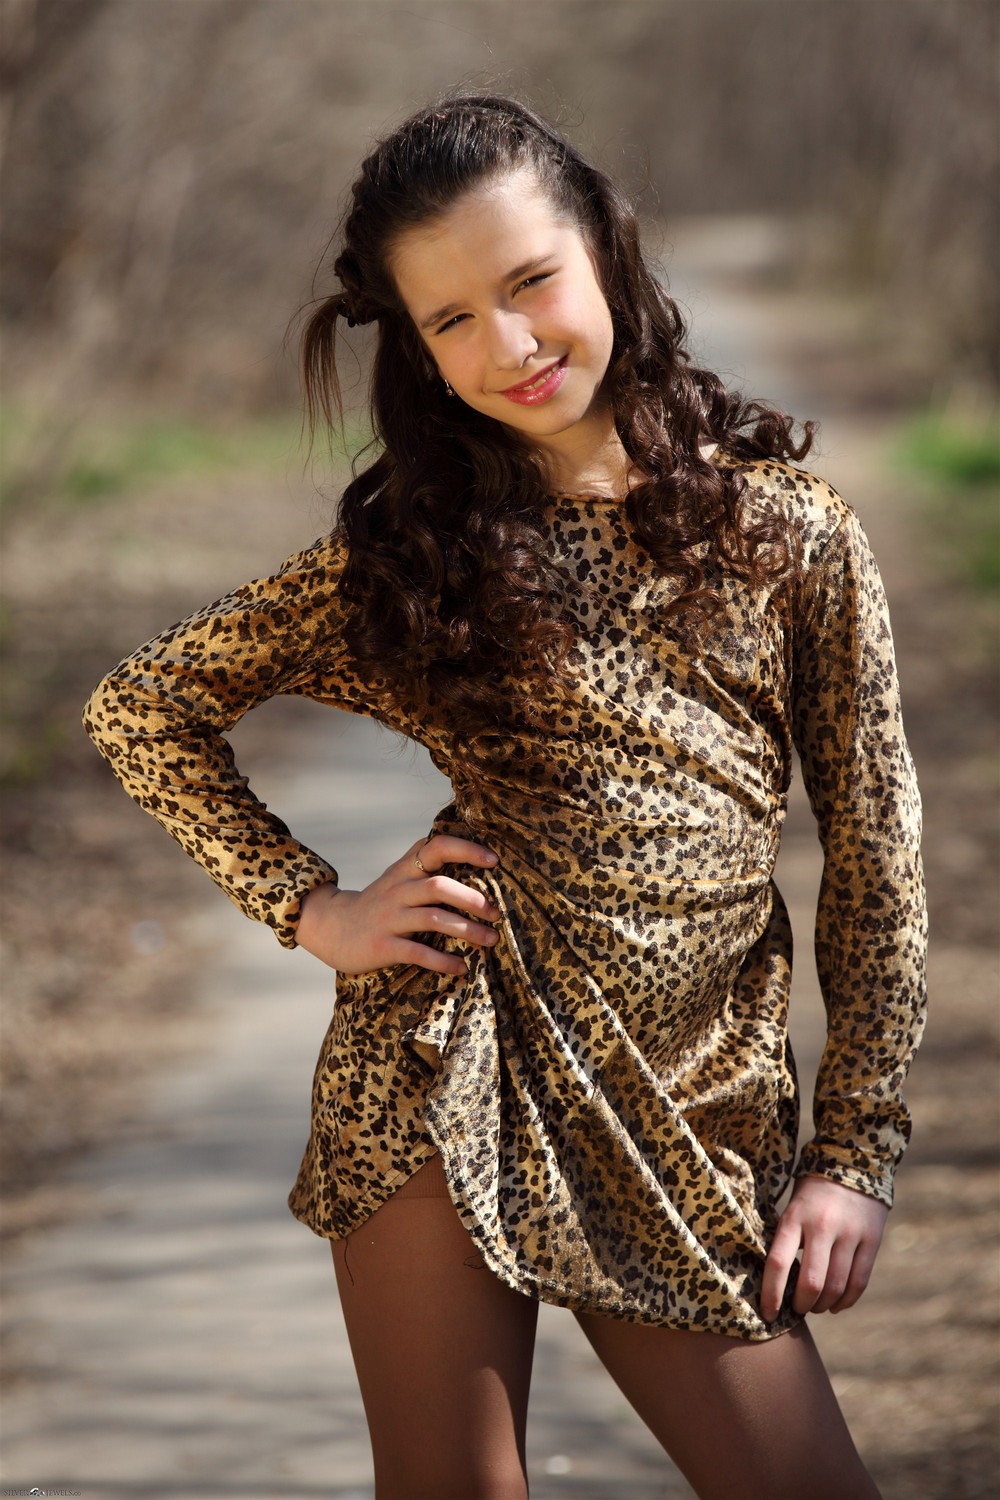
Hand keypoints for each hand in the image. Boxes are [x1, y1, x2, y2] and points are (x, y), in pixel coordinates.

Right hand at [294, 834, 500, 976]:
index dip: (467, 850)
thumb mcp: (398, 878)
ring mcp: (390, 918)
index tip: (494, 861)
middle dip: (473, 899)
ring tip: (490, 940)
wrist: (332, 927)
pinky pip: (418, 952)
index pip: (436, 847)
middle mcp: (398, 890)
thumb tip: (473, 859)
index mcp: (405, 870)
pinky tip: (461, 968)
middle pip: (439, 886)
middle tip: (495, 913)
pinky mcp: (383, 945)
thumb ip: (426, 867)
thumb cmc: (379, 904)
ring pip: (434, 919)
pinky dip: (443, 961)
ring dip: (467, 931)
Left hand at [760, 1175, 888, 1323]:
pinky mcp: (872, 1240)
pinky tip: (837, 1305)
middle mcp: (822, 1226)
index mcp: (795, 1217)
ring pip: (837, 1286)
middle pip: (811, 1282)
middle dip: (801, 1305)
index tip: (768, 1314)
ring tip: (816, 1307)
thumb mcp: (793, 1207)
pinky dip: (847, 1301)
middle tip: (796, 1310)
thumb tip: (779, 1283)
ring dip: (823, 1305)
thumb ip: (787, 1239)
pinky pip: (859, 1281)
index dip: (772, 1294)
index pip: (779, 1263)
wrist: (853, 1162)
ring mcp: (850, 1234)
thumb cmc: (812, 1191)